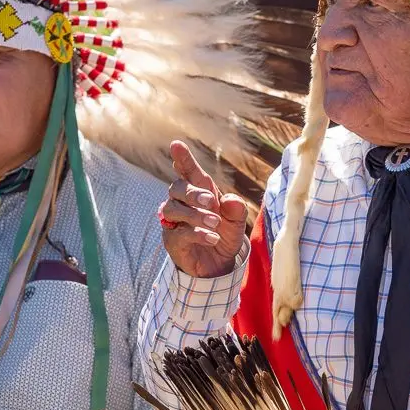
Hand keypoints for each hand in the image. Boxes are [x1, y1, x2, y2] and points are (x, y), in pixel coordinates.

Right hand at [161, 140, 247, 277]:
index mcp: (200, 192)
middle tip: (211, 201)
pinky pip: (178, 232)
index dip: (183, 159)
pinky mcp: (173, 240)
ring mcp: (175, 221)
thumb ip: (237, 210)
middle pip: (177, 188)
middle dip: (193, 192)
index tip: (177, 145)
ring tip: (215, 223)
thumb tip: (231, 200)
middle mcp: (183, 203)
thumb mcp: (237, 222)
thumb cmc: (225, 235)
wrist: (219, 264)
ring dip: (195, 214)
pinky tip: (212, 238)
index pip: (189, 173)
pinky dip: (197, 233)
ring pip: (173, 208)